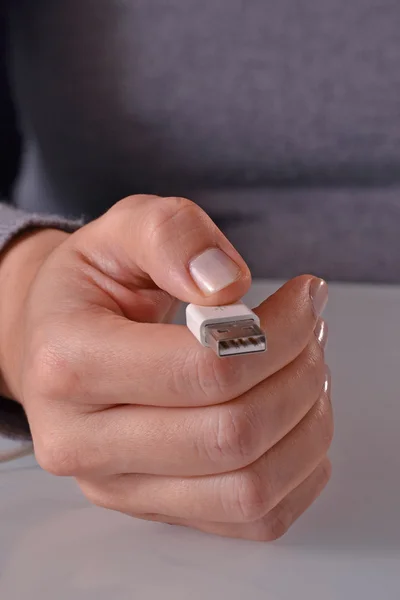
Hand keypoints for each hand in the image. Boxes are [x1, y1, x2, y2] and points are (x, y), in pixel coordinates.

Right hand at [0, 195, 331, 540]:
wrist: (56, 340)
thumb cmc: (91, 290)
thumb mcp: (120, 229)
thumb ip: (171, 236)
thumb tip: (226, 285)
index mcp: (69, 363)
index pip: (201, 370)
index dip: (277, 333)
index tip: (304, 299)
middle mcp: (84, 441)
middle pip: (231, 435)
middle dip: (297, 375)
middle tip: (310, 332)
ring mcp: (119, 486)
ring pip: (248, 489)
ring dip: (305, 425)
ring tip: (307, 371)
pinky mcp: (153, 509)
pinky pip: (252, 519)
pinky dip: (297, 470)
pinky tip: (295, 418)